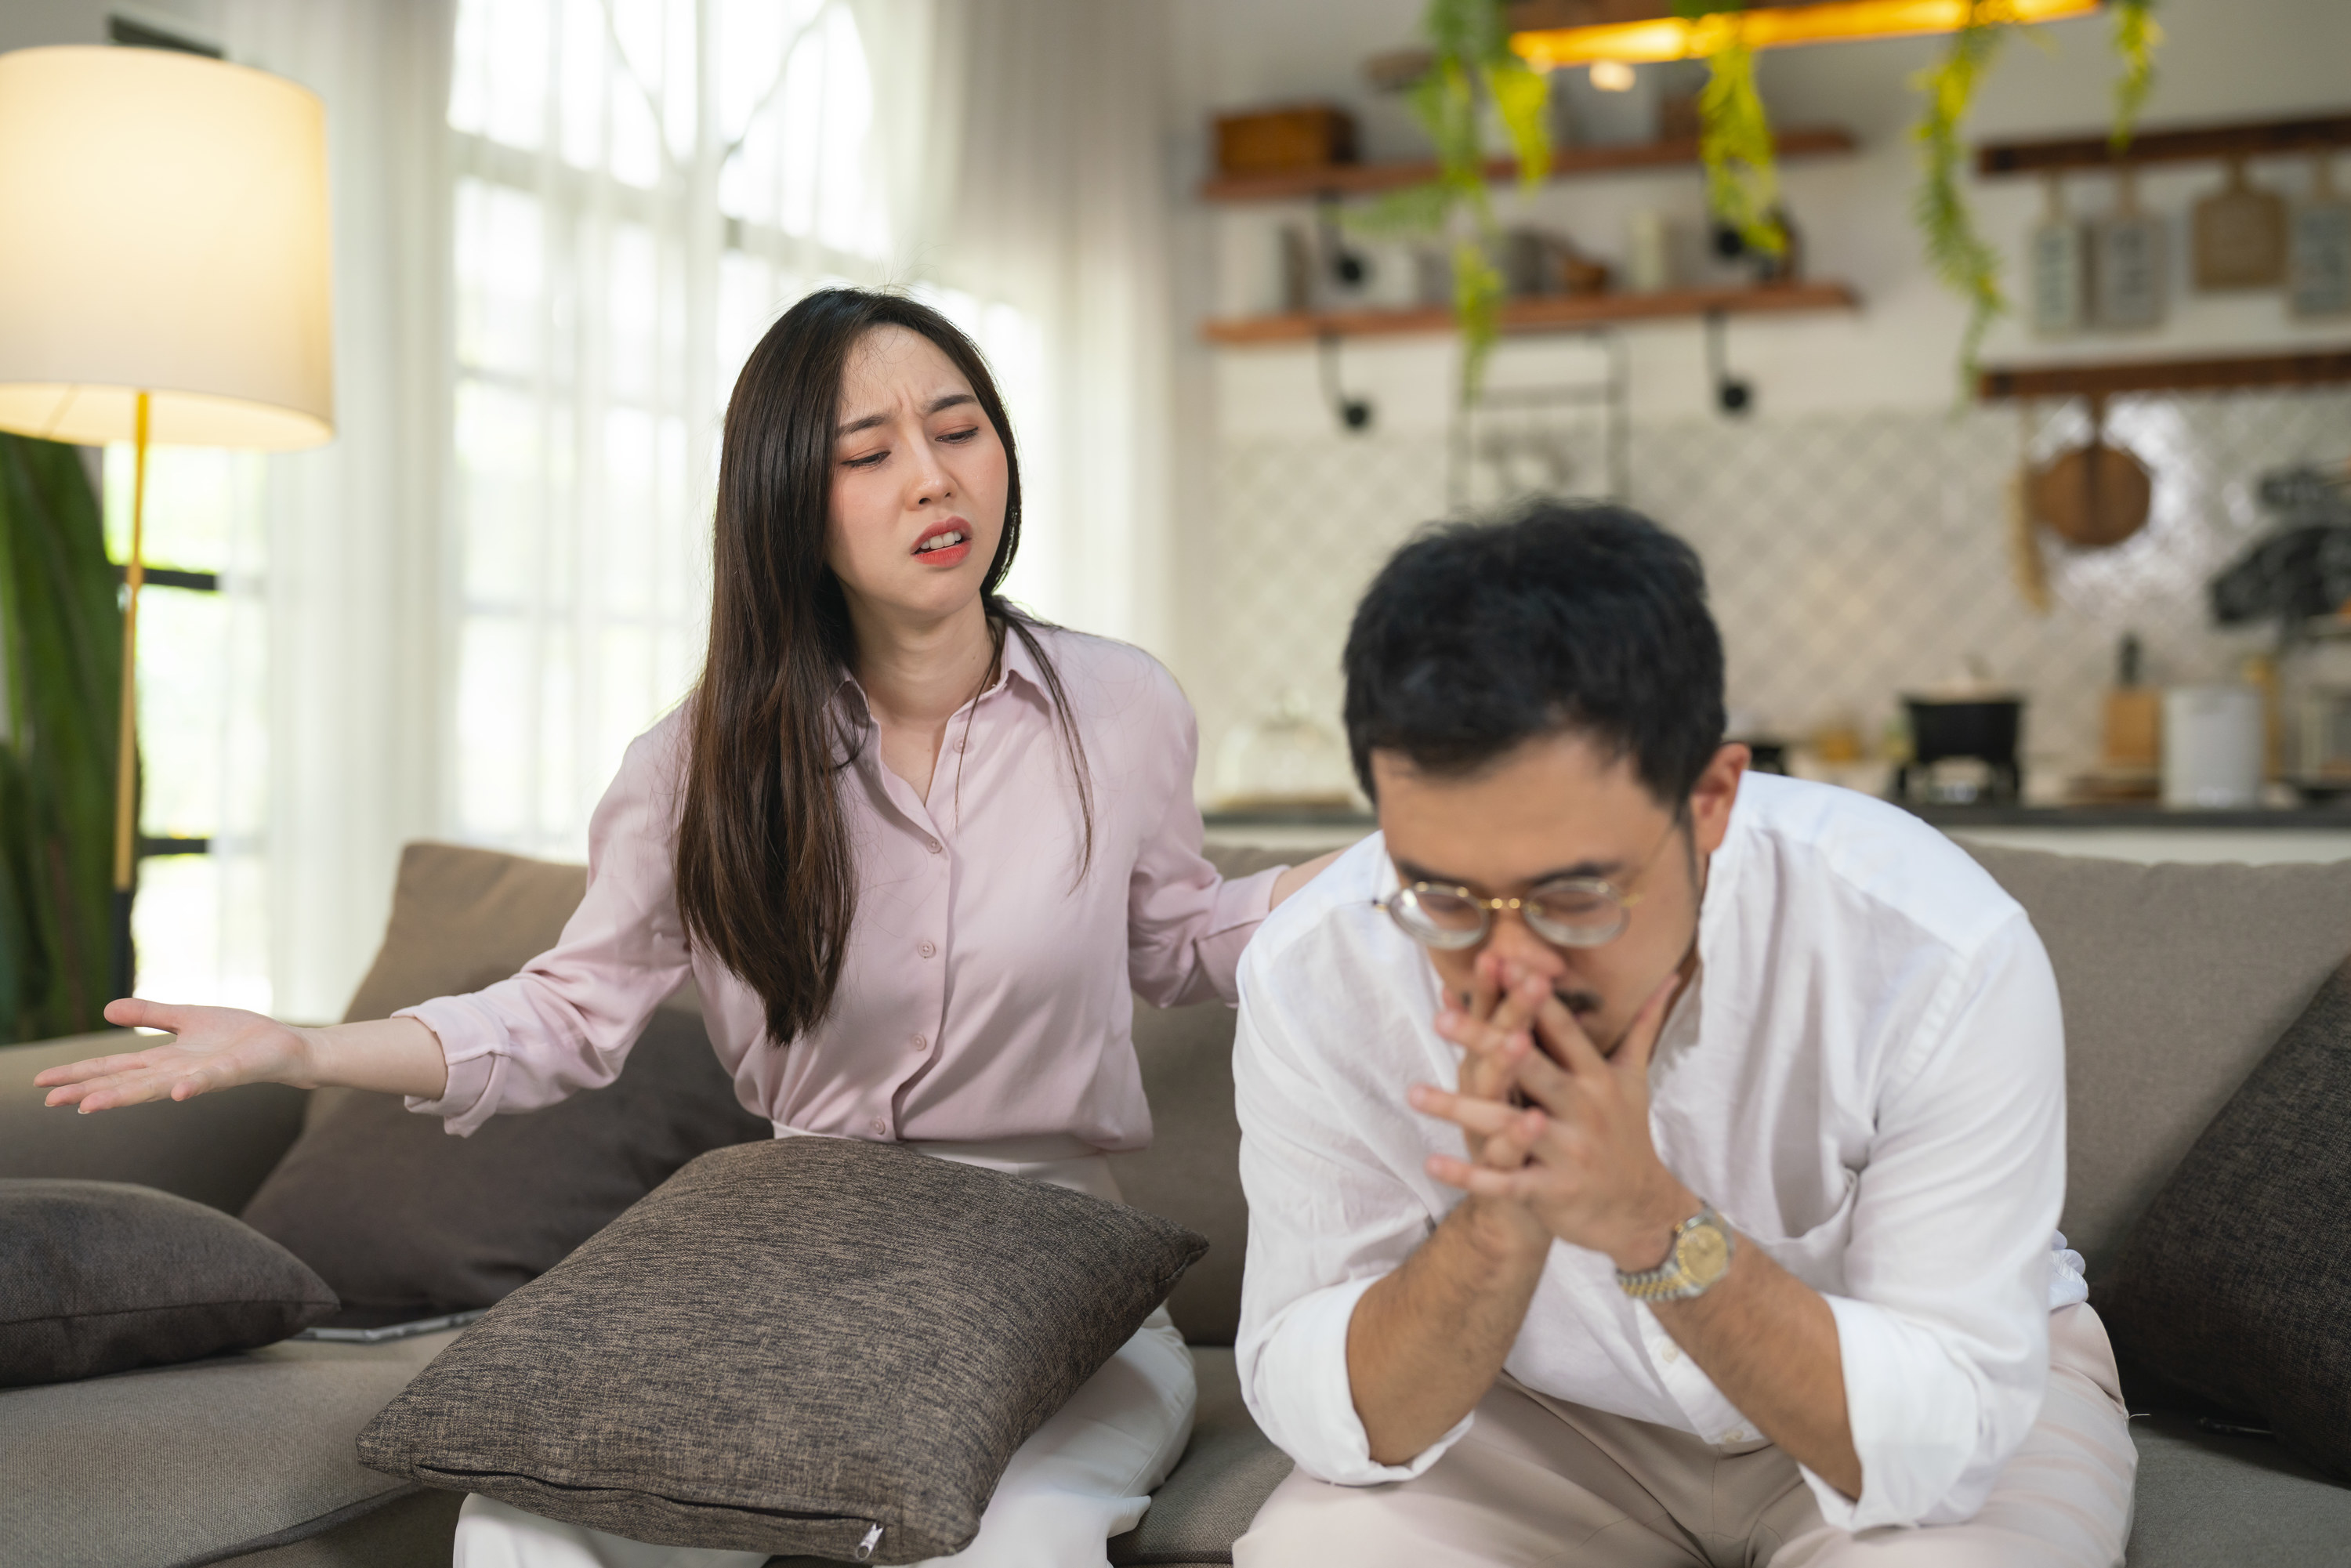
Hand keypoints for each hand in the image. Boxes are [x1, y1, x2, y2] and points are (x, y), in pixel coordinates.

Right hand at [35, 1000, 317, 1111]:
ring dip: (125, 1096)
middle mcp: (178, 1073)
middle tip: (50, 1102)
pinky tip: (176, 1091)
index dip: (79, 1074)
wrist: (287, 1048)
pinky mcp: (233, 1071)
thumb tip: (106, 1010)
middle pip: (126, 1083)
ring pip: (158, 1088)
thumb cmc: (240, 1037)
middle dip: (89, 1091)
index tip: (42, 1083)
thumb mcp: (188, 1019)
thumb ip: (151, 1015)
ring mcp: (204, 1075)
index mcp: (165, 1060)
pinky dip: (193, 1086)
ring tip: (90, 1105)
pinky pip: (210, 1079)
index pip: (113, 1068)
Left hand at [1412, 973, 1693, 1269]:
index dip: (1533, 998)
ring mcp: (1568, 1151)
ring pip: (1507, 1126)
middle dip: (1487, 1042)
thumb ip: (1643, 1025)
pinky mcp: (1553, 1191)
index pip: (1562, 1030)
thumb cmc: (1627, 1135)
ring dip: (1459, 1109)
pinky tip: (1432, 1161)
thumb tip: (1668, 976)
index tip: (1502, 964)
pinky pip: (1505, 1182)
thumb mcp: (1636, 1079)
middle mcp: (1584, 1109)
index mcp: (1598, 1077)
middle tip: (1442, 1018)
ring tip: (1414, 1093)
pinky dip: (1469, 1175)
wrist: (1641, 1210)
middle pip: (1530, 1068)